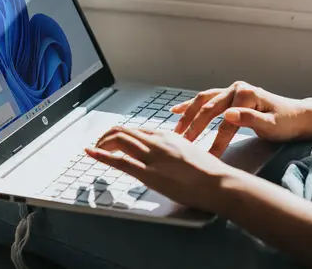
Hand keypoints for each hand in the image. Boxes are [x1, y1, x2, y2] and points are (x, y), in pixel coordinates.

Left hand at [85, 127, 234, 212]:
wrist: (219, 182)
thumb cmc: (209, 172)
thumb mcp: (189, 152)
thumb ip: (174, 151)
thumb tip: (167, 156)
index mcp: (167, 136)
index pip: (136, 130)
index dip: (120, 134)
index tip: (112, 140)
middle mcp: (157, 142)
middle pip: (124, 132)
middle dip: (106, 137)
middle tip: (98, 145)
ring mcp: (152, 157)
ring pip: (119, 140)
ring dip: (102, 144)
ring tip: (94, 149)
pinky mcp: (150, 174)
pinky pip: (120, 161)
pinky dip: (102, 155)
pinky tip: (92, 153)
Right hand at [171, 81, 311, 156]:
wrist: (297, 116)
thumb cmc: (286, 122)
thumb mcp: (272, 125)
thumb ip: (250, 119)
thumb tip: (228, 115)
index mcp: (246, 95)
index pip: (225, 121)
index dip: (215, 140)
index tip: (206, 156)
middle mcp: (236, 89)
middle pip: (209, 108)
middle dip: (194, 127)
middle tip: (183, 143)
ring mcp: (231, 90)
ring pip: (203, 101)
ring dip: (188, 115)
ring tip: (176, 131)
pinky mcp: (229, 95)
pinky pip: (206, 99)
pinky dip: (190, 105)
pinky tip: (176, 110)